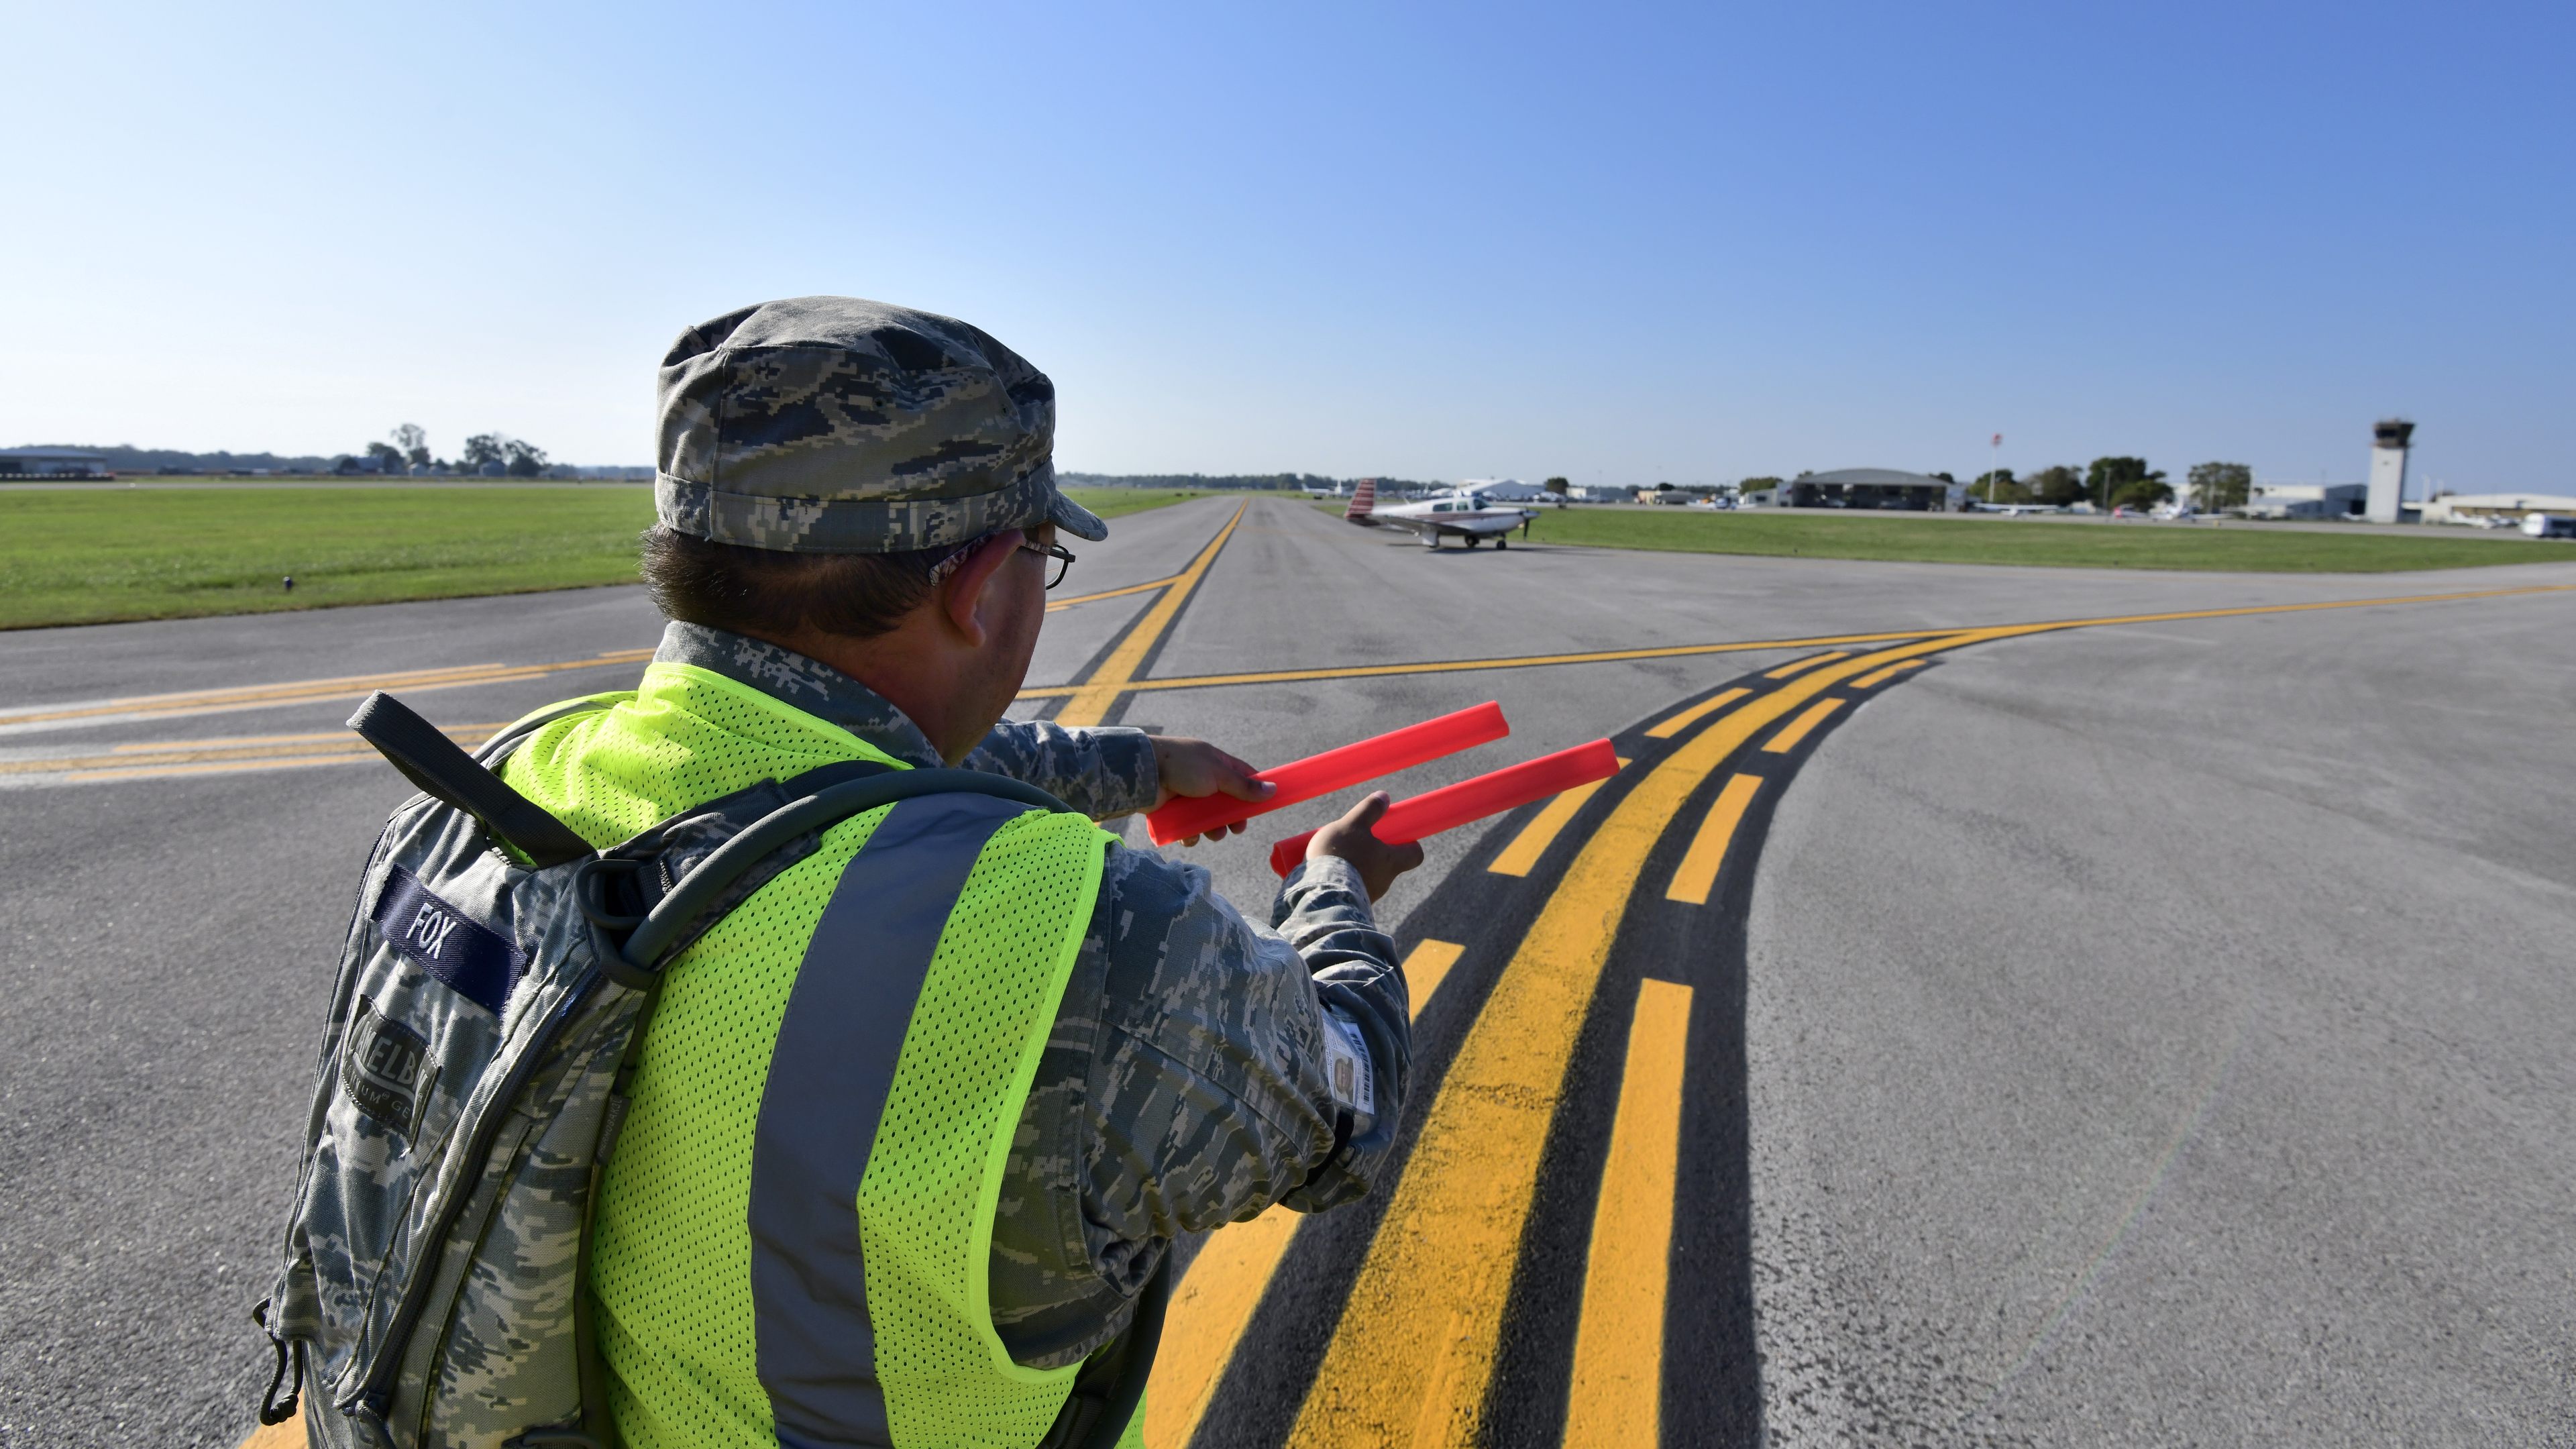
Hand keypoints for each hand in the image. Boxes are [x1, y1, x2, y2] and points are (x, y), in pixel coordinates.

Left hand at [1151, 736, 1273, 845]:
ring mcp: (1186, 796)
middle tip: (1236, 828)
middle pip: (1225, 802)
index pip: (1241, 775)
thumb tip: (1272, 790)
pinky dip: (1190, 834)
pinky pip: (1187, 827)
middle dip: (1232, 818)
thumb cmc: (1182, 766)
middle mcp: (1202, 779)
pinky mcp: (1171, 811)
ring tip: (1213, 834)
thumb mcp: (1217, 774)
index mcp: (1214, 763)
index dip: (1253, 790)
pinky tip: (1190, 837)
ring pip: (1207, 818)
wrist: (1142, 772)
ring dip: (1212, 829)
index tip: (1261, 806)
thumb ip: (1243, 786)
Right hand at [1306, 792, 1423, 901]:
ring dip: (1358, 866)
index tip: (1401, 837)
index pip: (1416, 855)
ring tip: (1335, 857)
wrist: (1319, 893)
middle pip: (1389, 864)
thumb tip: (1384, 796)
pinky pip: (1353, 888)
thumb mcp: (1353, 825)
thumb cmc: (1341, 855)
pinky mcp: (1351, 904)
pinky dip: (1345, 879)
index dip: (1411, 845)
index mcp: (1392, 861)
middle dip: (1376, 853)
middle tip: (1357, 842)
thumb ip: (1369, 810)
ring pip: (1369, 876)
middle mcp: (1385, 881)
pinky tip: (1327, 872)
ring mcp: (1369, 895)